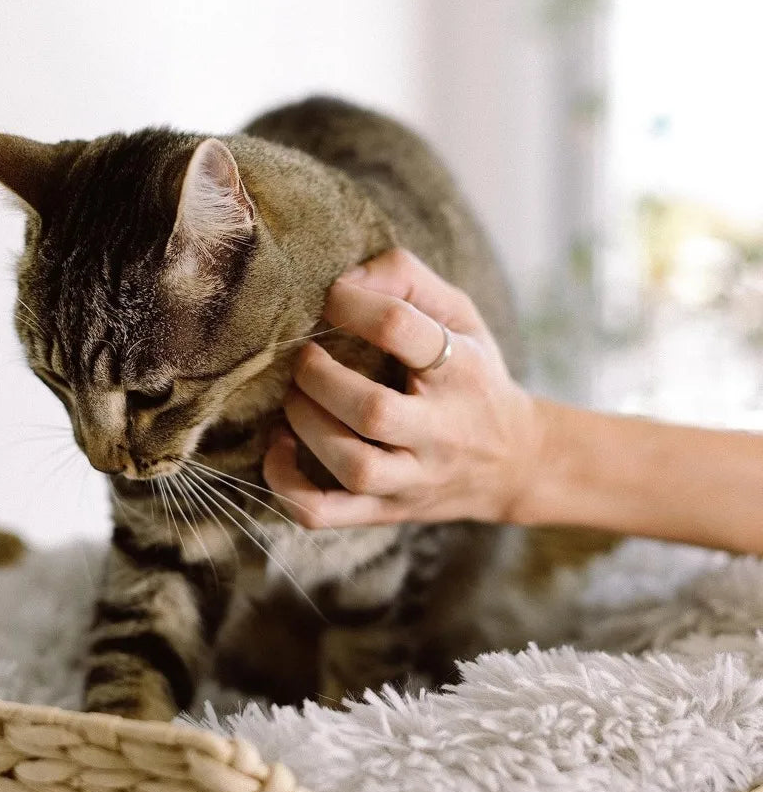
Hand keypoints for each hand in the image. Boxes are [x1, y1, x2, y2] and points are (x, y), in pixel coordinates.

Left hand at [263, 248, 538, 527]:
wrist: (513, 463)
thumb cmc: (472, 374)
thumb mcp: (459, 316)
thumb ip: (407, 279)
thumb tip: (345, 278)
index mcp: (461, 371)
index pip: (403, 329)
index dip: (353, 304)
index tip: (332, 297)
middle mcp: (440, 432)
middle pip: (374, 412)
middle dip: (321, 377)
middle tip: (305, 355)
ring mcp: (412, 480)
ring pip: (353, 467)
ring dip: (305, 424)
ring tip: (295, 395)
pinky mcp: (383, 511)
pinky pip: (323, 513)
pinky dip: (284, 482)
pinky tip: (278, 445)